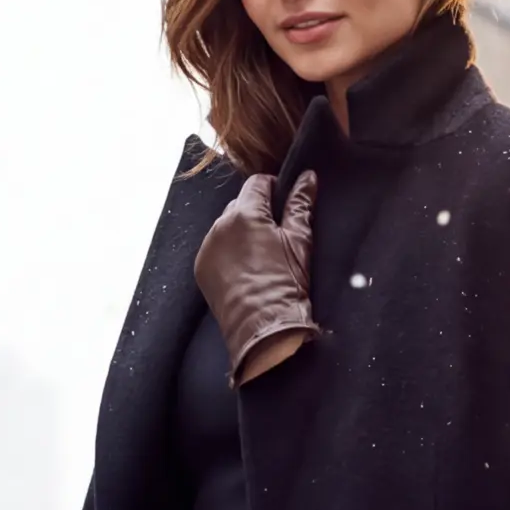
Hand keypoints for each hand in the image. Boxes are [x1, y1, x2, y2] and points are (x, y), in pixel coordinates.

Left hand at [194, 170, 318, 384]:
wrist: (264, 331)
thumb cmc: (285, 286)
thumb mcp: (299, 242)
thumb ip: (300, 205)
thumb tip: (307, 178)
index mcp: (245, 214)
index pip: (257, 183)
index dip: (273, 190)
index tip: (283, 205)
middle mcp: (220, 226)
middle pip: (240, 204)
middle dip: (256, 213)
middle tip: (275, 235)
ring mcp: (208, 248)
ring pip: (226, 227)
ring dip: (241, 233)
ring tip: (260, 256)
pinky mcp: (202, 269)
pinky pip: (216, 249)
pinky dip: (229, 253)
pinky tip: (246, 270)